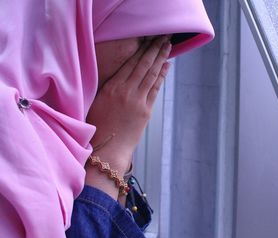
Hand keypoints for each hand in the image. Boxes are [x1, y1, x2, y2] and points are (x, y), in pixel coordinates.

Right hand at [87, 36, 170, 173]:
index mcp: (111, 87)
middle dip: (154, 49)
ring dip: (161, 58)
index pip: (130, 63)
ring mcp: (137, 100)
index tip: (148, 39)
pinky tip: (166, 65)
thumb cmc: (98, 126)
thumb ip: (109, 86)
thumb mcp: (98, 101)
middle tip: (163, 37)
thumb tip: (121, 74)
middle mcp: (126, 91)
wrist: (107, 148)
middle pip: (143, 64)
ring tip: (167, 46)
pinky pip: (155, 88)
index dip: (141, 49)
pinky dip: (162, 76)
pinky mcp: (146, 111)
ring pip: (151, 74)